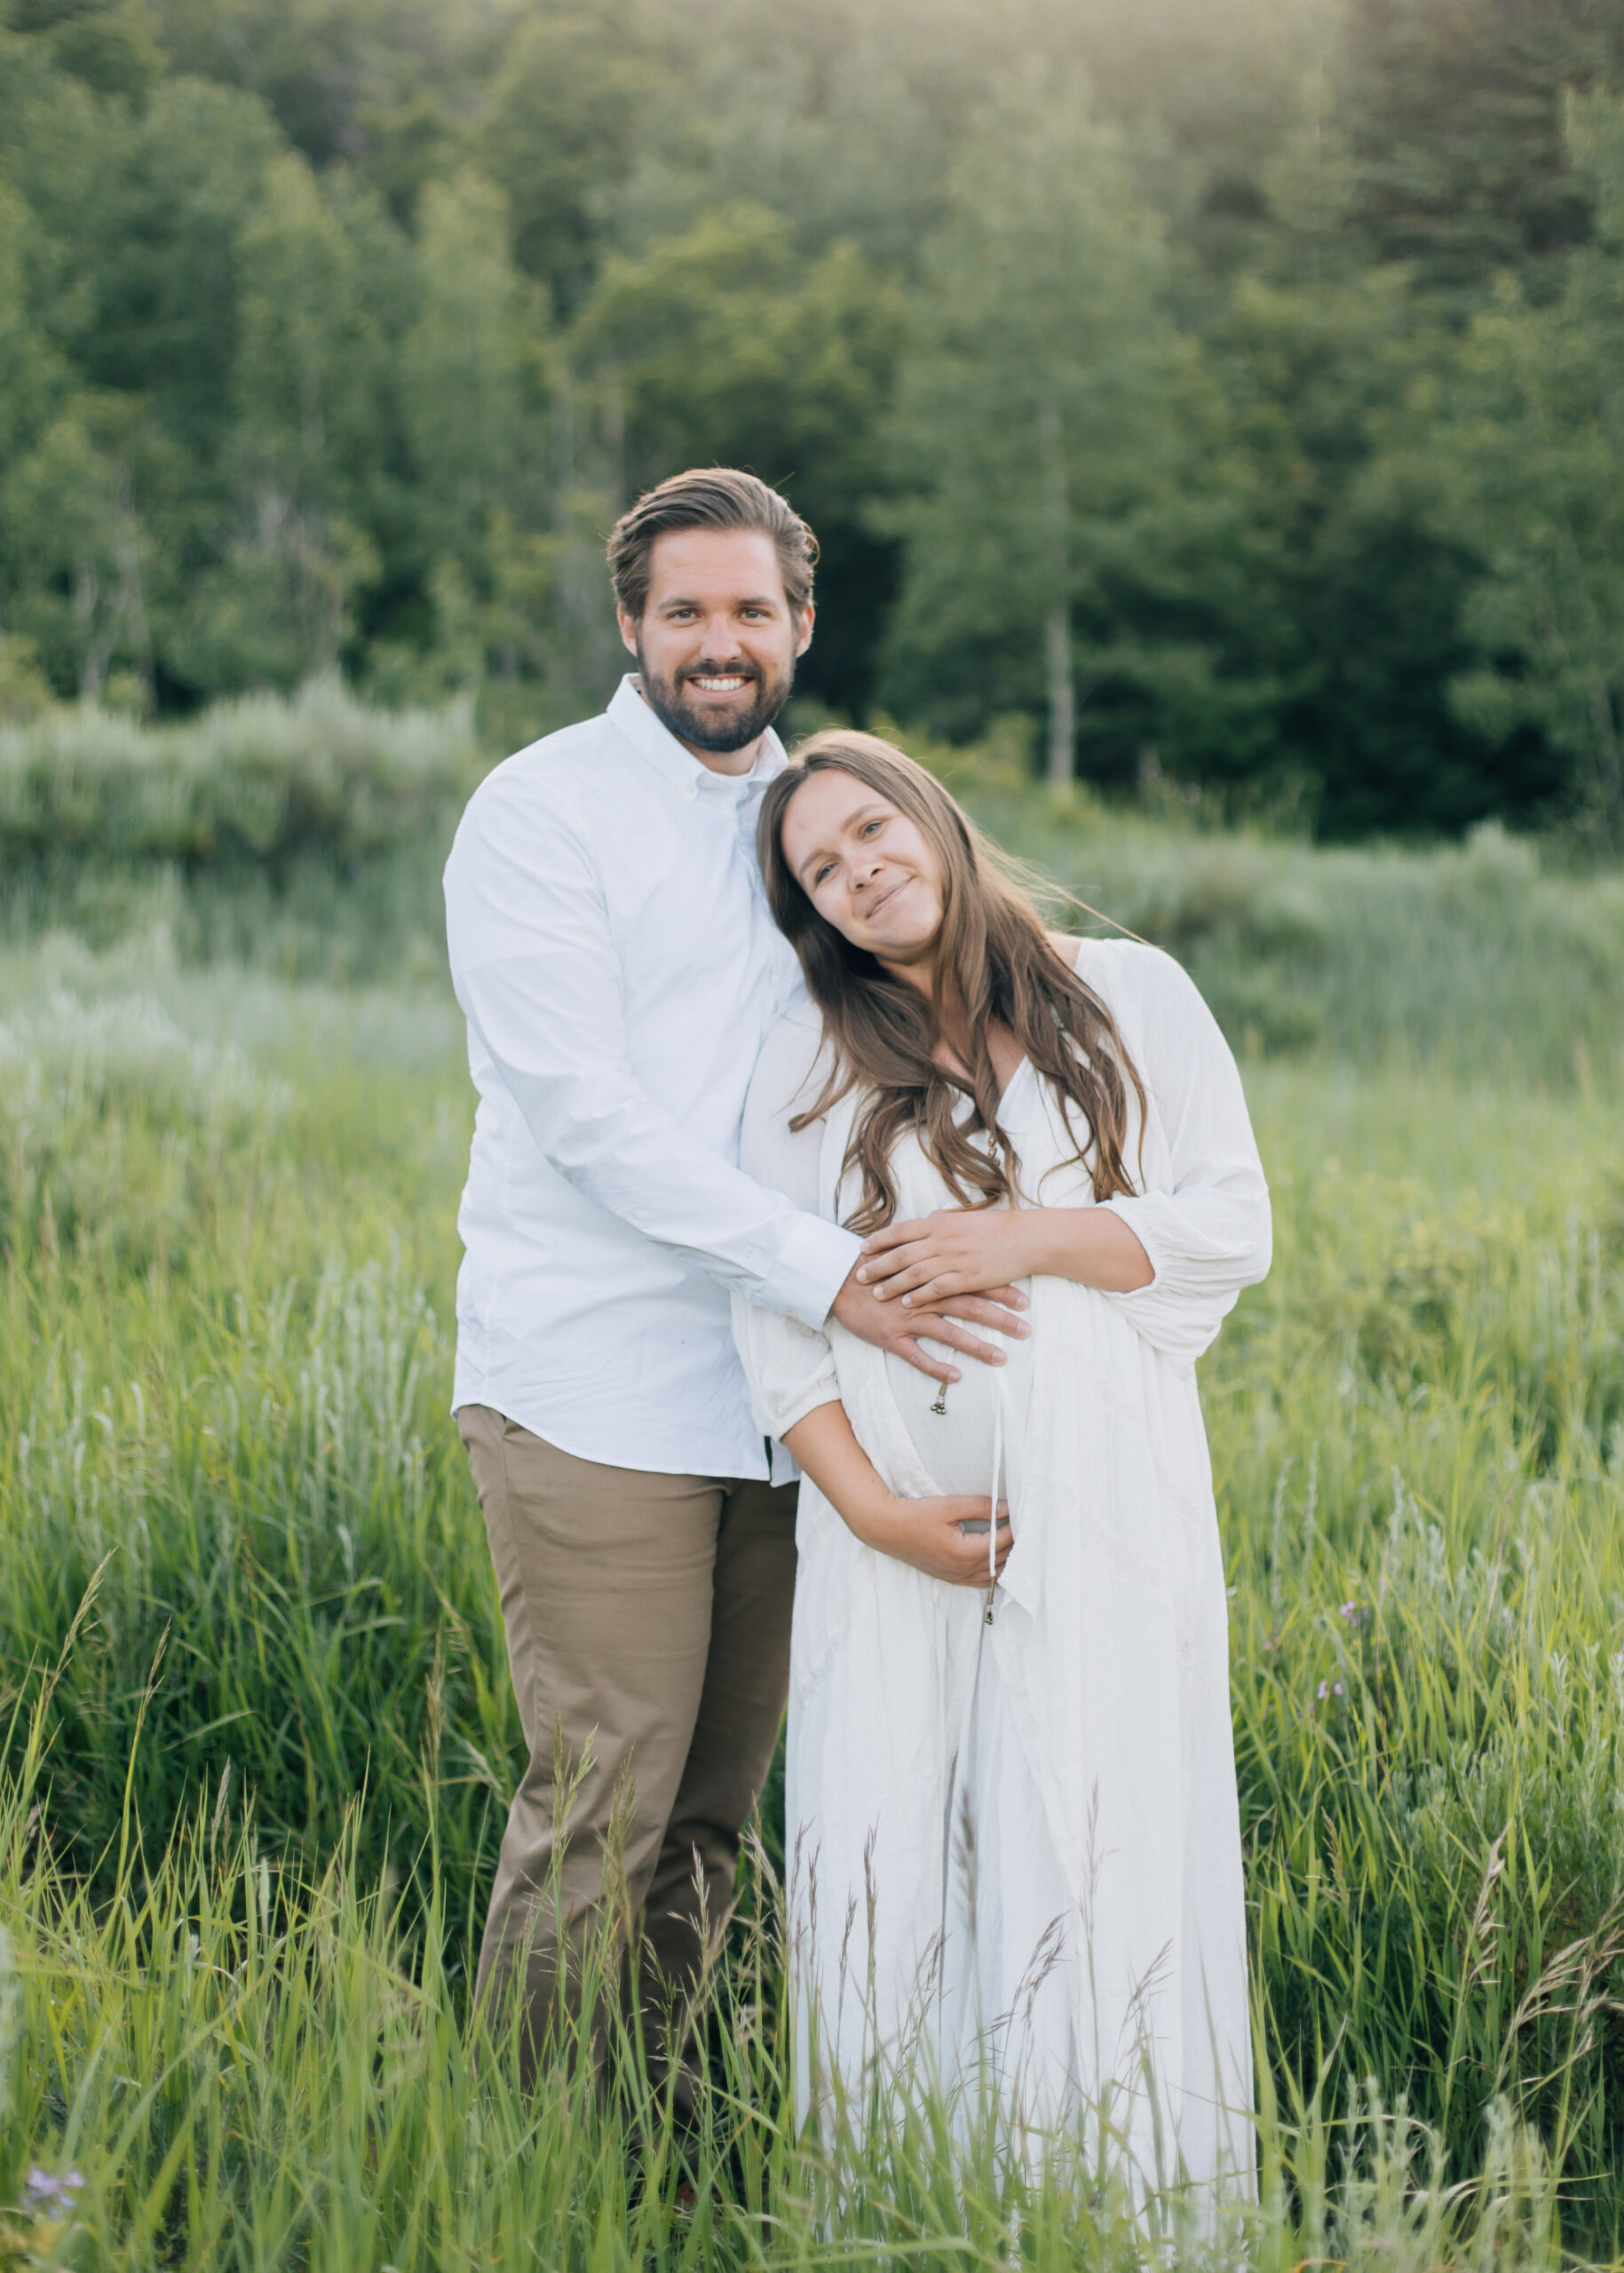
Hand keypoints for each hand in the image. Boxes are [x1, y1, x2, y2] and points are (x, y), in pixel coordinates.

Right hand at [830, 1266, 1028, 1384]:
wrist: (837, 1281)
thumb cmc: (875, 1268)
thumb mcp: (906, 1254)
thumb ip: (935, 1255)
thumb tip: (963, 1254)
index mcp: (931, 1275)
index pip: (973, 1281)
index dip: (1000, 1291)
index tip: (1025, 1301)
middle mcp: (924, 1295)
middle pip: (970, 1306)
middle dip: (1001, 1319)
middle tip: (1026, 1330)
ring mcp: (908, 1317)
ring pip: (950, 1333)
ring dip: (978, 1347)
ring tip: (1002, 1357)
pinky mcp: (892, 1337)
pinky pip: (918, 1356)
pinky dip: (937, 1368)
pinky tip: (956, 1377)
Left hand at [857, 1209, 1038, 1309]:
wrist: (1026, 1238)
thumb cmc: (997, 1227)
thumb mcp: (964, 1218)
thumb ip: (942, 1222)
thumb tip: (924, 1222)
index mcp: (940, 1222)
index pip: (901, 1231)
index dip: (879, 1241)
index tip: (861, 1249)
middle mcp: (942, 1239)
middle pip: (901, 1253)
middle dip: (877, 1265)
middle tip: (859, 1276)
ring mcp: (954, 1258)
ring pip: (914, 1273)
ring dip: (893, 1283)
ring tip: (877, 1293)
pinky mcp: (967, 1277)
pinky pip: (936, 1288)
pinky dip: (918, 1295)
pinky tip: (906, 1303)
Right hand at [859, 1494, 1011, 1586]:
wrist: (885, 1529)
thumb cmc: (914, 1515)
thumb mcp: (948, 1506)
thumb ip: (980, 1507)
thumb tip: (1006, 1508)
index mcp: (964, 1552)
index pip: (1000, 1543)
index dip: (1014, 1529)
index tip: (1023, 1516)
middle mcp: (961, 1570)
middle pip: (1000, 1561)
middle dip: (1014, 1545)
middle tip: (1024, 1528)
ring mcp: (954, 1576)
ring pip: (991, 1576)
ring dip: (1005, 1561)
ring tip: (1014, 1544)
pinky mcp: (947, 1576)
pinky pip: (977, 1581)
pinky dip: (991, 1573)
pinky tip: (996, 1562)